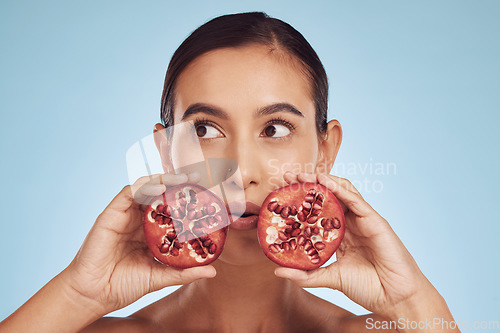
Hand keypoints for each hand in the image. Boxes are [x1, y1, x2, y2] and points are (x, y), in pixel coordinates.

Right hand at [61, 172, 216, 314]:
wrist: (94, 295)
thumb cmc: (123, 286)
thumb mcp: (160, 277)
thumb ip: (184, 272)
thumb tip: (213, 270)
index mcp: (150, 232)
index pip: (171, 209)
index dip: (186, 200)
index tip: (205, 194)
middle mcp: (138, 220)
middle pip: (160, 194)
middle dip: (178, 183)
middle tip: (197, 178)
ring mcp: (125, 215)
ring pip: (145, 188)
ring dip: (164, 180)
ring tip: (182, 178)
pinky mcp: (110, 214)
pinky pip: (128, 193)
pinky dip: (144, 186)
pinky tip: (159, 187)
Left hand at [274, 172, 447, 320]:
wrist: (395, 298)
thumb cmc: (368, 288)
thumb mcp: (330, 278)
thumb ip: (306, 275)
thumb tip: (278, 271)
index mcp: (340, 234)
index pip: (318, 211)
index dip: (301, 200)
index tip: (282, 193)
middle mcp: (351, 223)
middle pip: (329, 196)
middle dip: (309, 184)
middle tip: (288, 177)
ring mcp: (363, 220)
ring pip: (342, 192)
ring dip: (322, 181)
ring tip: (303, 175)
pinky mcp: (375, 220)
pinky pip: (356, 200)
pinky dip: (340, 188)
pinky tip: (324, 181)